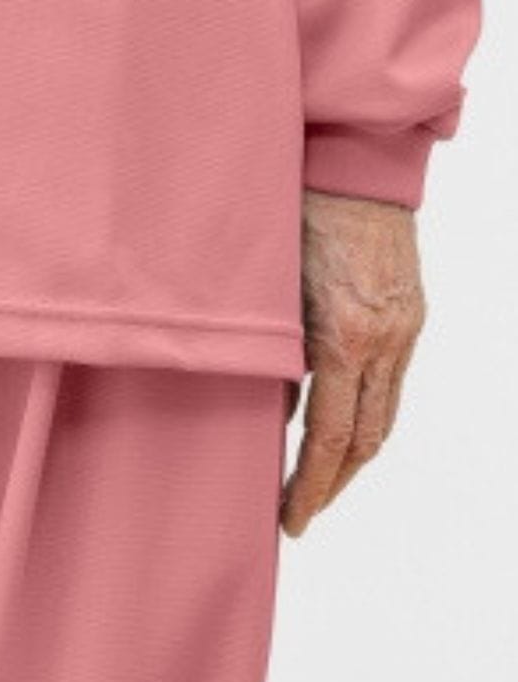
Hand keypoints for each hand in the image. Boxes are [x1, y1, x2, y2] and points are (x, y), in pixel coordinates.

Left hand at [279, 191, 427, 534]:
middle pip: (365, 439)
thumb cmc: (296, 214)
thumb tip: (273, 412)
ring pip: (384, 416)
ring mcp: (404, 327)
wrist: (354, 161)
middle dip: (332, 484)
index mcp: (345, 336)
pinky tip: (341, 422)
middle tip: (302, 513)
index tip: (292, 520)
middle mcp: (385, 338)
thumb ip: (272, 355)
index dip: (310, 487)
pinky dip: (367, 413)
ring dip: (353, 455)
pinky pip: (393, 383)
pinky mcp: (412, 314)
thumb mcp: (269, 288)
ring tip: (320, 480)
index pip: (329, 437)